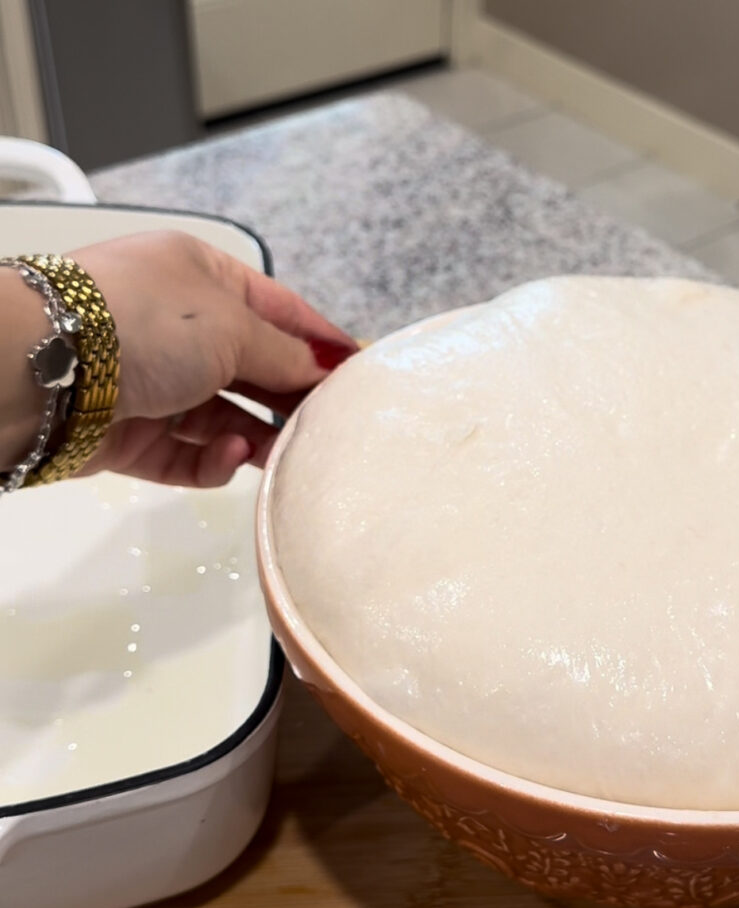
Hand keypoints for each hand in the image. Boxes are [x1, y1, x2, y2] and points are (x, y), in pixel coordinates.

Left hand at [70, 231, 355, 486]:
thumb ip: (286, 354)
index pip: (278, 310)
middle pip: (254, 369)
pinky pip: (188, 455)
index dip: (320, 341)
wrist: (40, 370)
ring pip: (225, 419)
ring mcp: (153, 383)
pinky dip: (214, 460)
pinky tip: (231, 455)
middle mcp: (177, 328)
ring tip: (285, 450)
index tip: (360, 371)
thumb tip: (325, 370)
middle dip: (291, 396)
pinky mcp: (131, 436)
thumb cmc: (139, 322)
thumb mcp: (232, 326)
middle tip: (330, 422)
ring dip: (258, 435)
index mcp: (199, 278)